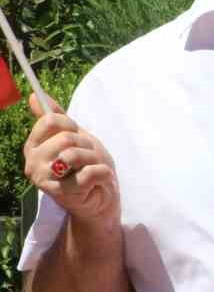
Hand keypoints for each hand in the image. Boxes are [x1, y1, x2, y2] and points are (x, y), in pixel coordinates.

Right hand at [22, 93, 118, 229]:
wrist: (102, 197)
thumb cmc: (88, 166)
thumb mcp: (75, 137)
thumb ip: (56, 117)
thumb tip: (34, 95)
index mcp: (33, 146)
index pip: (51, 121)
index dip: (72, 125)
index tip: (79, 136)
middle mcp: (33, 163)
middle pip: (65, 137)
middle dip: (87, 146)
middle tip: (90, 158)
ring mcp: (45, 180)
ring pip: (74, 155)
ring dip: (95, 160)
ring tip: (94, 169)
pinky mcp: (62, 194)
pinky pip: (89, 174)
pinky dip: (103, 174)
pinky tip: (99, 181)